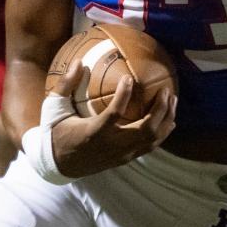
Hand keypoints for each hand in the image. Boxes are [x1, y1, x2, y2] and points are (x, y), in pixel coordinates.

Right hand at [49, 61, 176, 177]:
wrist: (58, 164)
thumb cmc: (57, 133)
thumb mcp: (54, 109)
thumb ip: (65, 85)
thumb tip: (78, 61)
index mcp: (93, 132)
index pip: (113, 114)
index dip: (124, 95)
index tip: (130, 78)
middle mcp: (111, 145)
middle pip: (145, 129)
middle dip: (160, 110)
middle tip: (166, 90)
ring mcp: (121, 154)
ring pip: (152, 139)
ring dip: (165, 119)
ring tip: (172, 100)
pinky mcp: (126, 158)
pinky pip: (150, 146)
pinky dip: (162, 132)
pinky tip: (169, 119)